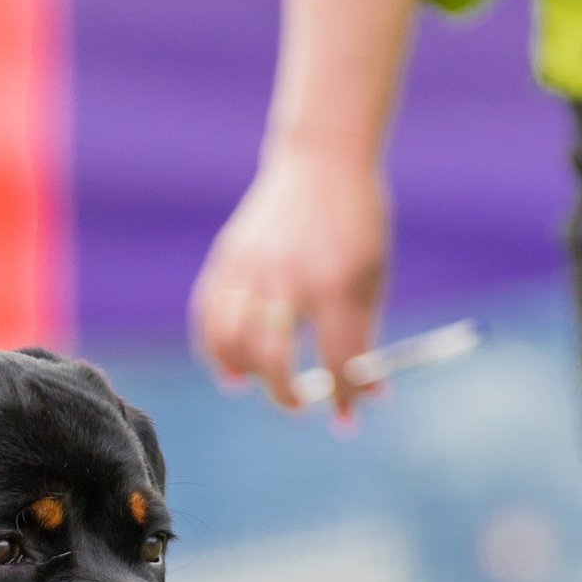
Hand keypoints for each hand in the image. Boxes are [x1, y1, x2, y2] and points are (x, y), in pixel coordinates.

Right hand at [190, 148, 390, 417]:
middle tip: (301, 404)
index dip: (345, 398)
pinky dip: (215, 346)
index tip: (347, 420)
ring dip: (244, 372)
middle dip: (286, 395)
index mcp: (336, 282)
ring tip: (255, 382)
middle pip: (274, 359)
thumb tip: (369, 394)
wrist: (321, 160)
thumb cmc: (356, 223)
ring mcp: (251, 266)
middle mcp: (288, 277)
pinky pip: (209, 315)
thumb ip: (362, 334)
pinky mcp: (228, 257)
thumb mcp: (373, 275)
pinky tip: (230, 362)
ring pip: (231, 340)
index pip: (337, 360)